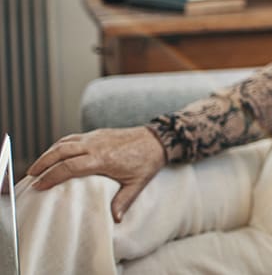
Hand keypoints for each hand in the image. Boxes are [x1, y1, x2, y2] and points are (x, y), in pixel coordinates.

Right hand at [27, 126, 166, 222]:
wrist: (157, 139)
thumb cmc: (148, 162)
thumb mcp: (138, 184)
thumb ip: (124, 201)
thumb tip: (115, 219)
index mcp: (104, 158)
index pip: (70, 166)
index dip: (52, 175)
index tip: (40, 185)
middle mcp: (96, 145)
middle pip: (61, 151)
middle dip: (43, 163)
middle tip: (31, 176)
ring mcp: (95, 137)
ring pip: (64, 142)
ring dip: (48, 153)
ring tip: (36, 166)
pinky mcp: (97, 133)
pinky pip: (72, 138)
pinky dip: (59, 145)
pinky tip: (53, 154)